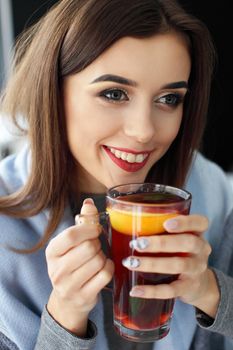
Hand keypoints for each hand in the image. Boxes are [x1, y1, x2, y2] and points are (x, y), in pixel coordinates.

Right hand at [46, 198, 113, 335]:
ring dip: (103, 257)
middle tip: (95, 247)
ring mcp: (69, 285)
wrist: (67, 300)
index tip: (96, 229)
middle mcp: (57, 269)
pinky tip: (103, 268)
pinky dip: (109, 268)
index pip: (71, 235)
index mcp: (52, 252)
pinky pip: (105, 275)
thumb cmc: (71, 264)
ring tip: (97, 258)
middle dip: (97, 244)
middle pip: (88, 248)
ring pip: (98, 261)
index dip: (88, 229)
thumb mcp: (70, 244)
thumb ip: (82, 222)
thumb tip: (89, 203)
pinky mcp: (84, 296)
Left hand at [123, 214, 219, 317]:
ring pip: (177, 265)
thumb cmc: (181, 252)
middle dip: (161, 243)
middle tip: (138, 244)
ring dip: (152, 264)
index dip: (185, 222)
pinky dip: (152, 291)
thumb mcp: (179, 238)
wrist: (200, 284)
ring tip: (131, 263)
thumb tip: (123, 219)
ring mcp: (196, 270)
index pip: (200, 223)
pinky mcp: (188, 288)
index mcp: (198, 233)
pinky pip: (170, 290)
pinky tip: (135, 290)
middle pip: (187, 243)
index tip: (166, 224)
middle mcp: (201, 250)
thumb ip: (160, 228)